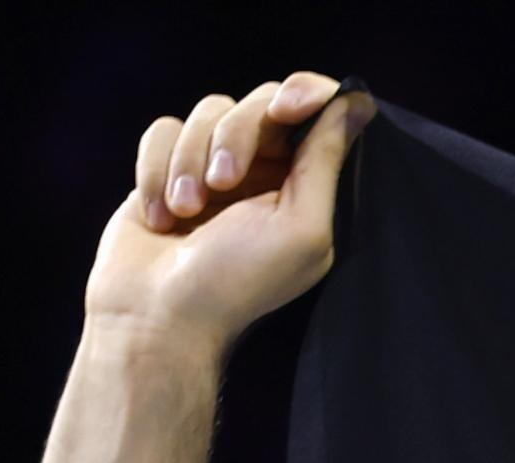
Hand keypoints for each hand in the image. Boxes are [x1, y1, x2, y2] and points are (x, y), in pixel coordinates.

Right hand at [86, 73, 371, 352]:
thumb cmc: (236, 283)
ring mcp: (212, 168)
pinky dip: (156, 170)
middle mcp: (263, 173)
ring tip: (185, 212)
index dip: (305, 94)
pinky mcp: (165, 169)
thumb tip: (358, 101)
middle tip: (223, 182)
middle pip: (259, 103)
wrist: (158, 316)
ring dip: (190, 161)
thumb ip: (326, 161)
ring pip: (207, 111)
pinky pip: (163, 130)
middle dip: (237, 135)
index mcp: (303, 186)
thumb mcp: (301, 227)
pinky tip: (160, 217)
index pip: (315, 112)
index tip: (286, 107)